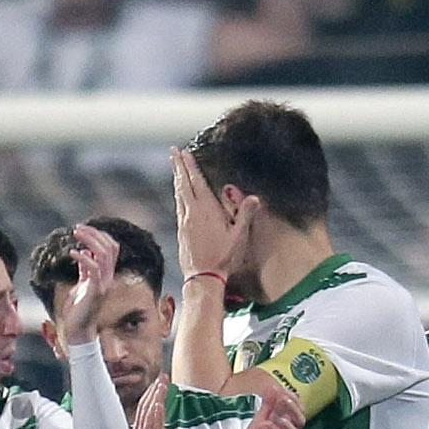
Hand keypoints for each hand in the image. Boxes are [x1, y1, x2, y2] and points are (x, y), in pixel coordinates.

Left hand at [62, 221, 120, 342]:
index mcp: (106, 275)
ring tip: (75, 233)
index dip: (99, 236)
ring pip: (105, 254)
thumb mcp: (81, 284)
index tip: (82, 230)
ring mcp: (104, 284)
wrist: (78, 331)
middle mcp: (108, 278)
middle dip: (94, 234)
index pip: (111, 248)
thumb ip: (84, 270)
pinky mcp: (96, 291)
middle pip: (110, 247)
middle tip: (77, 228)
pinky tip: (72, 253)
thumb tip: (84, 253)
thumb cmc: (78, 310)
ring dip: (90, 240)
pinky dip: (84, 258)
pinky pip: (94, 269)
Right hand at [131, 377, 178, 428]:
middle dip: (153, 391)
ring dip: (154, 399)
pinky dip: (155, 416)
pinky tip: (158, 405)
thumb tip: (160, 409)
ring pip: (148, 416)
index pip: (143, 407)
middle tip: (162, 378)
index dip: (150, 392)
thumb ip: (158, 425)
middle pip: (145, 409)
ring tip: (161, 385)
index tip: (159, 379)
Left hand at [169, 144, 240, 279]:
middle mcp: (192, 212)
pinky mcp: (181, 229)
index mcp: (206, 209)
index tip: (184, 153)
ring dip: (177, 179)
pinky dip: (178, 194)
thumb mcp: (238, 236)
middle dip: (179, 166)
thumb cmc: (222, 256)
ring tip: (176, 168)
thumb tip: (255, 198)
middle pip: (183, 184)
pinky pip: (178, 205)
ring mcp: (184, 221)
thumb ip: (245, 215)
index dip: (190, 166)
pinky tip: (179, 194)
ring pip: (179, 194)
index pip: (197, 182)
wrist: (202, 276)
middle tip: (173, 152)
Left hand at [237, 379, 302, 428]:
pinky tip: (264, 426)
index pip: (298, 411)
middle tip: (283, 398)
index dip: (294, 400)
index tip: (284, 389)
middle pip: (300, 422)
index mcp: (286, 428)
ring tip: (277, 415)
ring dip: (287, 423)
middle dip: (293, 408)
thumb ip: (266, 408)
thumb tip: (272, 388)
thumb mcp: (260, 423)